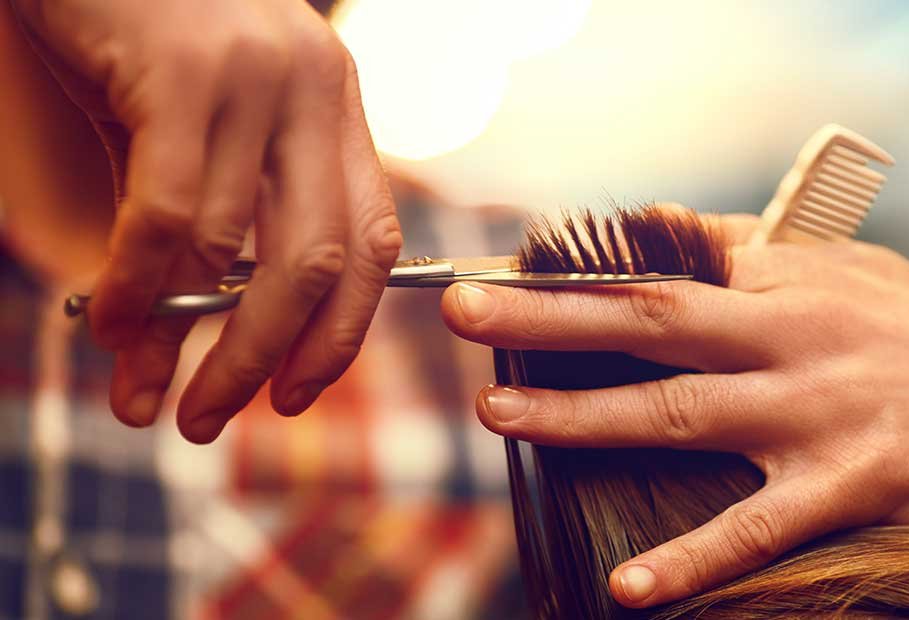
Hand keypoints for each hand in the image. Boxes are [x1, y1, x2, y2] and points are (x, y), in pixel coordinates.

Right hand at [11, 0, 401, 440]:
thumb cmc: (136, 33)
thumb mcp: (194, 130)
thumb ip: (205, 225)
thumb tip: (176, 339)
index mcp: (337, 107)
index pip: (376, 243)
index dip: (342, 332)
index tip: (296, 395)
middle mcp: (317, 92)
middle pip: (323, 263)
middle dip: (271, 359)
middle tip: (213, 421)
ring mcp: (258, 78)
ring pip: (240, 250)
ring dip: (186, 339)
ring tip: (142, 396)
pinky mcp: (184, 70)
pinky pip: (169, 214)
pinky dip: (137, 286)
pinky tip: (108, 324)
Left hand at [441, 214, 908, 606]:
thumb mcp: (853, 270)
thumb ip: (758, 251)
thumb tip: (664, 229)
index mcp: (790, 280)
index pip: (665, 260)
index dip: (577, 264)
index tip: (499, 267)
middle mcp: (794, 336)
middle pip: (652, 318)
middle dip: (549, 317)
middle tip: (462, 314)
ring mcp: (820, 412)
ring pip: (682, 412)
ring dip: (585, 417)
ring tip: (502, 421)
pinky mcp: (854, 485)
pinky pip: (757, 528)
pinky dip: (692, 558)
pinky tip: (629, 587)